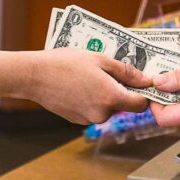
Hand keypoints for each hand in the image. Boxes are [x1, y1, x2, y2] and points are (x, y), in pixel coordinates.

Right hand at [27, 48, 151, 124]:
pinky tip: (78, 84)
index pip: (140, 104)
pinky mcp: (76, 120)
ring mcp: (88, 119)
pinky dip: (90, 99)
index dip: (142, 92)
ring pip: (106, 108)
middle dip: (119, 89)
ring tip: (88, 75)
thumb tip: (146, 80)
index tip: (139, 80)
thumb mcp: (99, 59)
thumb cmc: (65, 63)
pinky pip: (92, 109)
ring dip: (104, 94)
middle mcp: (101, 114)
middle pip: (123, 105)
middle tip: (107, 70)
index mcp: (110, 97)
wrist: (34, 76)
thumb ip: (126, 71)